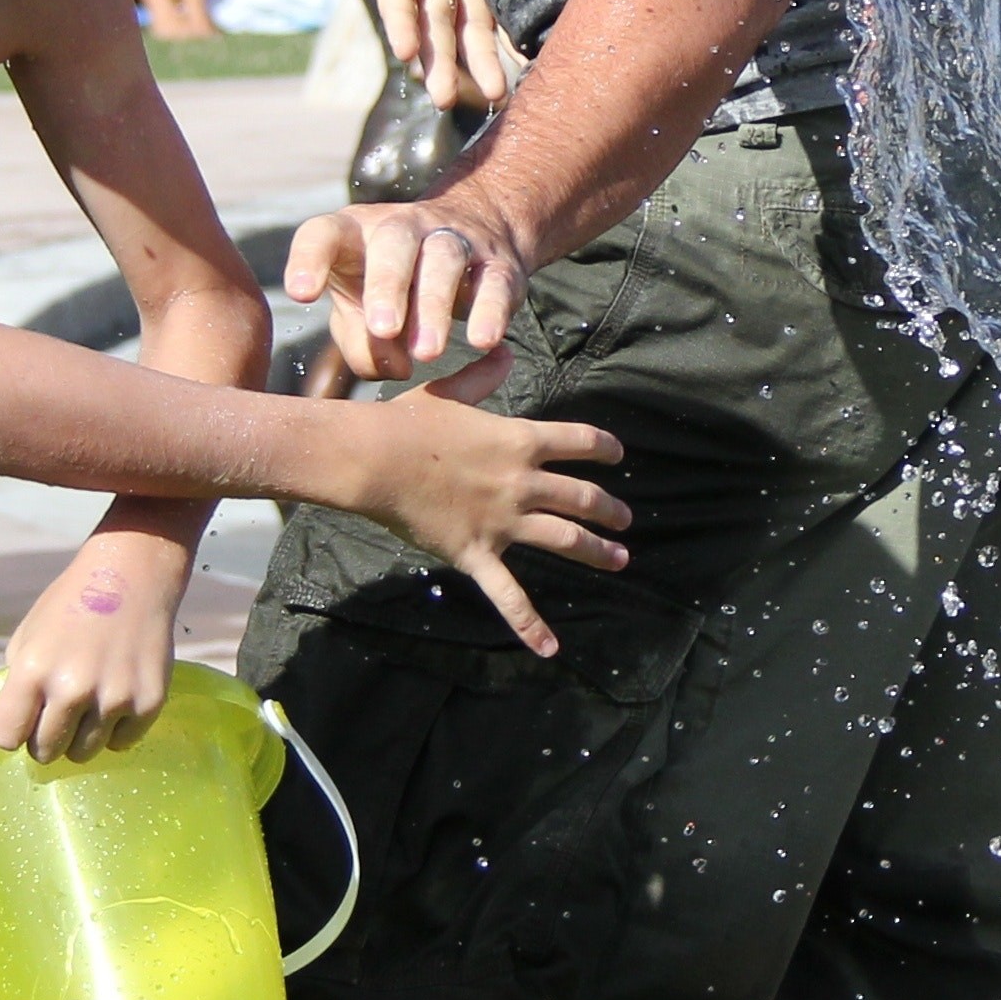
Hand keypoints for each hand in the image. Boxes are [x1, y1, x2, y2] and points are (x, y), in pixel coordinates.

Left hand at [0, 523, 197, 761]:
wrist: (133, 575)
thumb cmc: (72, 605)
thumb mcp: (29, 635)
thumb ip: (18, 684)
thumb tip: (16, 728)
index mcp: (34, 669)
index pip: (6, 737)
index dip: (12, 730)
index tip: (24, 719)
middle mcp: (73, 688)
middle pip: (45, 752)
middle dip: (46, 737)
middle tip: (58, 713)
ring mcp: (115, 698)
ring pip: (83, 754)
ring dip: (81, 736)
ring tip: (89, 704)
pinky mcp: (149, 703)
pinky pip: (120, 743)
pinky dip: (116, 729)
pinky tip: (116, 698)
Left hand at [286, 188, 535, 381]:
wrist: (473, 233)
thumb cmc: (392, 285)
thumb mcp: (360, 308)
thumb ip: (360, 341)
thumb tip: (394, 365)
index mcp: (355, 232)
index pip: (325, 233)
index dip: (310, 260)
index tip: (301, 294)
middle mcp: (403, 227)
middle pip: (394, 242)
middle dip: (387, 285)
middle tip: (382, 328)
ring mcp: (454, 239)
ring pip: (444, 259)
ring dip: (434, 305)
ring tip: (426, 353)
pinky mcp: (497, 263)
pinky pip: (495, 282)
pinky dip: (490, 311)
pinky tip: (482, 342)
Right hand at [340, 348, 630, 655]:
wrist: (375, 459)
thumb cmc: (406, 423)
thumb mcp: (450, 392)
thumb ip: (483, 376)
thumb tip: (506, 352)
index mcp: (519, 440)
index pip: (579, 442)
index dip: (604, 448)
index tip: (618, 456)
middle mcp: (521, 482)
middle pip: (582, 496)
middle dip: (609, 508)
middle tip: (625, 519)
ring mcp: (503, 521)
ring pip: (565, 539)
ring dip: (597, 550)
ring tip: (619, 559)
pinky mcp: (477, 553)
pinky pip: (509, 594)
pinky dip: (530, 624)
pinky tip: (550, 647)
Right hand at [376, 0, 509, 111]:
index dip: (398, 20)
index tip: (406, 54)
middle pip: (428, 14)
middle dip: (436, 58)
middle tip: (444, 99)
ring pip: (463, 21)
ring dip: (473, 60)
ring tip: (495, 94)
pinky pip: (494, 11)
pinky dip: (503, 39)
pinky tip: (518, 66)